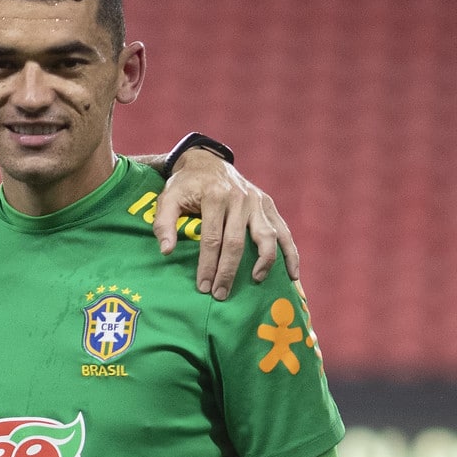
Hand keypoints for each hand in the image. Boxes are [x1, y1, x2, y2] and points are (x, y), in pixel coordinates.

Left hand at [154, 151, 299, 300]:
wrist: (207, 162)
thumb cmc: (185, 185)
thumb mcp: (167, 198)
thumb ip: (164, 224)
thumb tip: (167, 251)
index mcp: (215, 197)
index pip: (212, 239)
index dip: (208, 265)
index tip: (204, 287)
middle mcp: (240, 198)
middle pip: (237, 242)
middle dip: (229, 271)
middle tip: (221, 294)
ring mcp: (257, 201)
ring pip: (267, 236)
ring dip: (263, 262)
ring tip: (256, 281)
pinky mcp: (268, 204)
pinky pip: (283, 230)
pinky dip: (290, 253)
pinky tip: (292, 274)